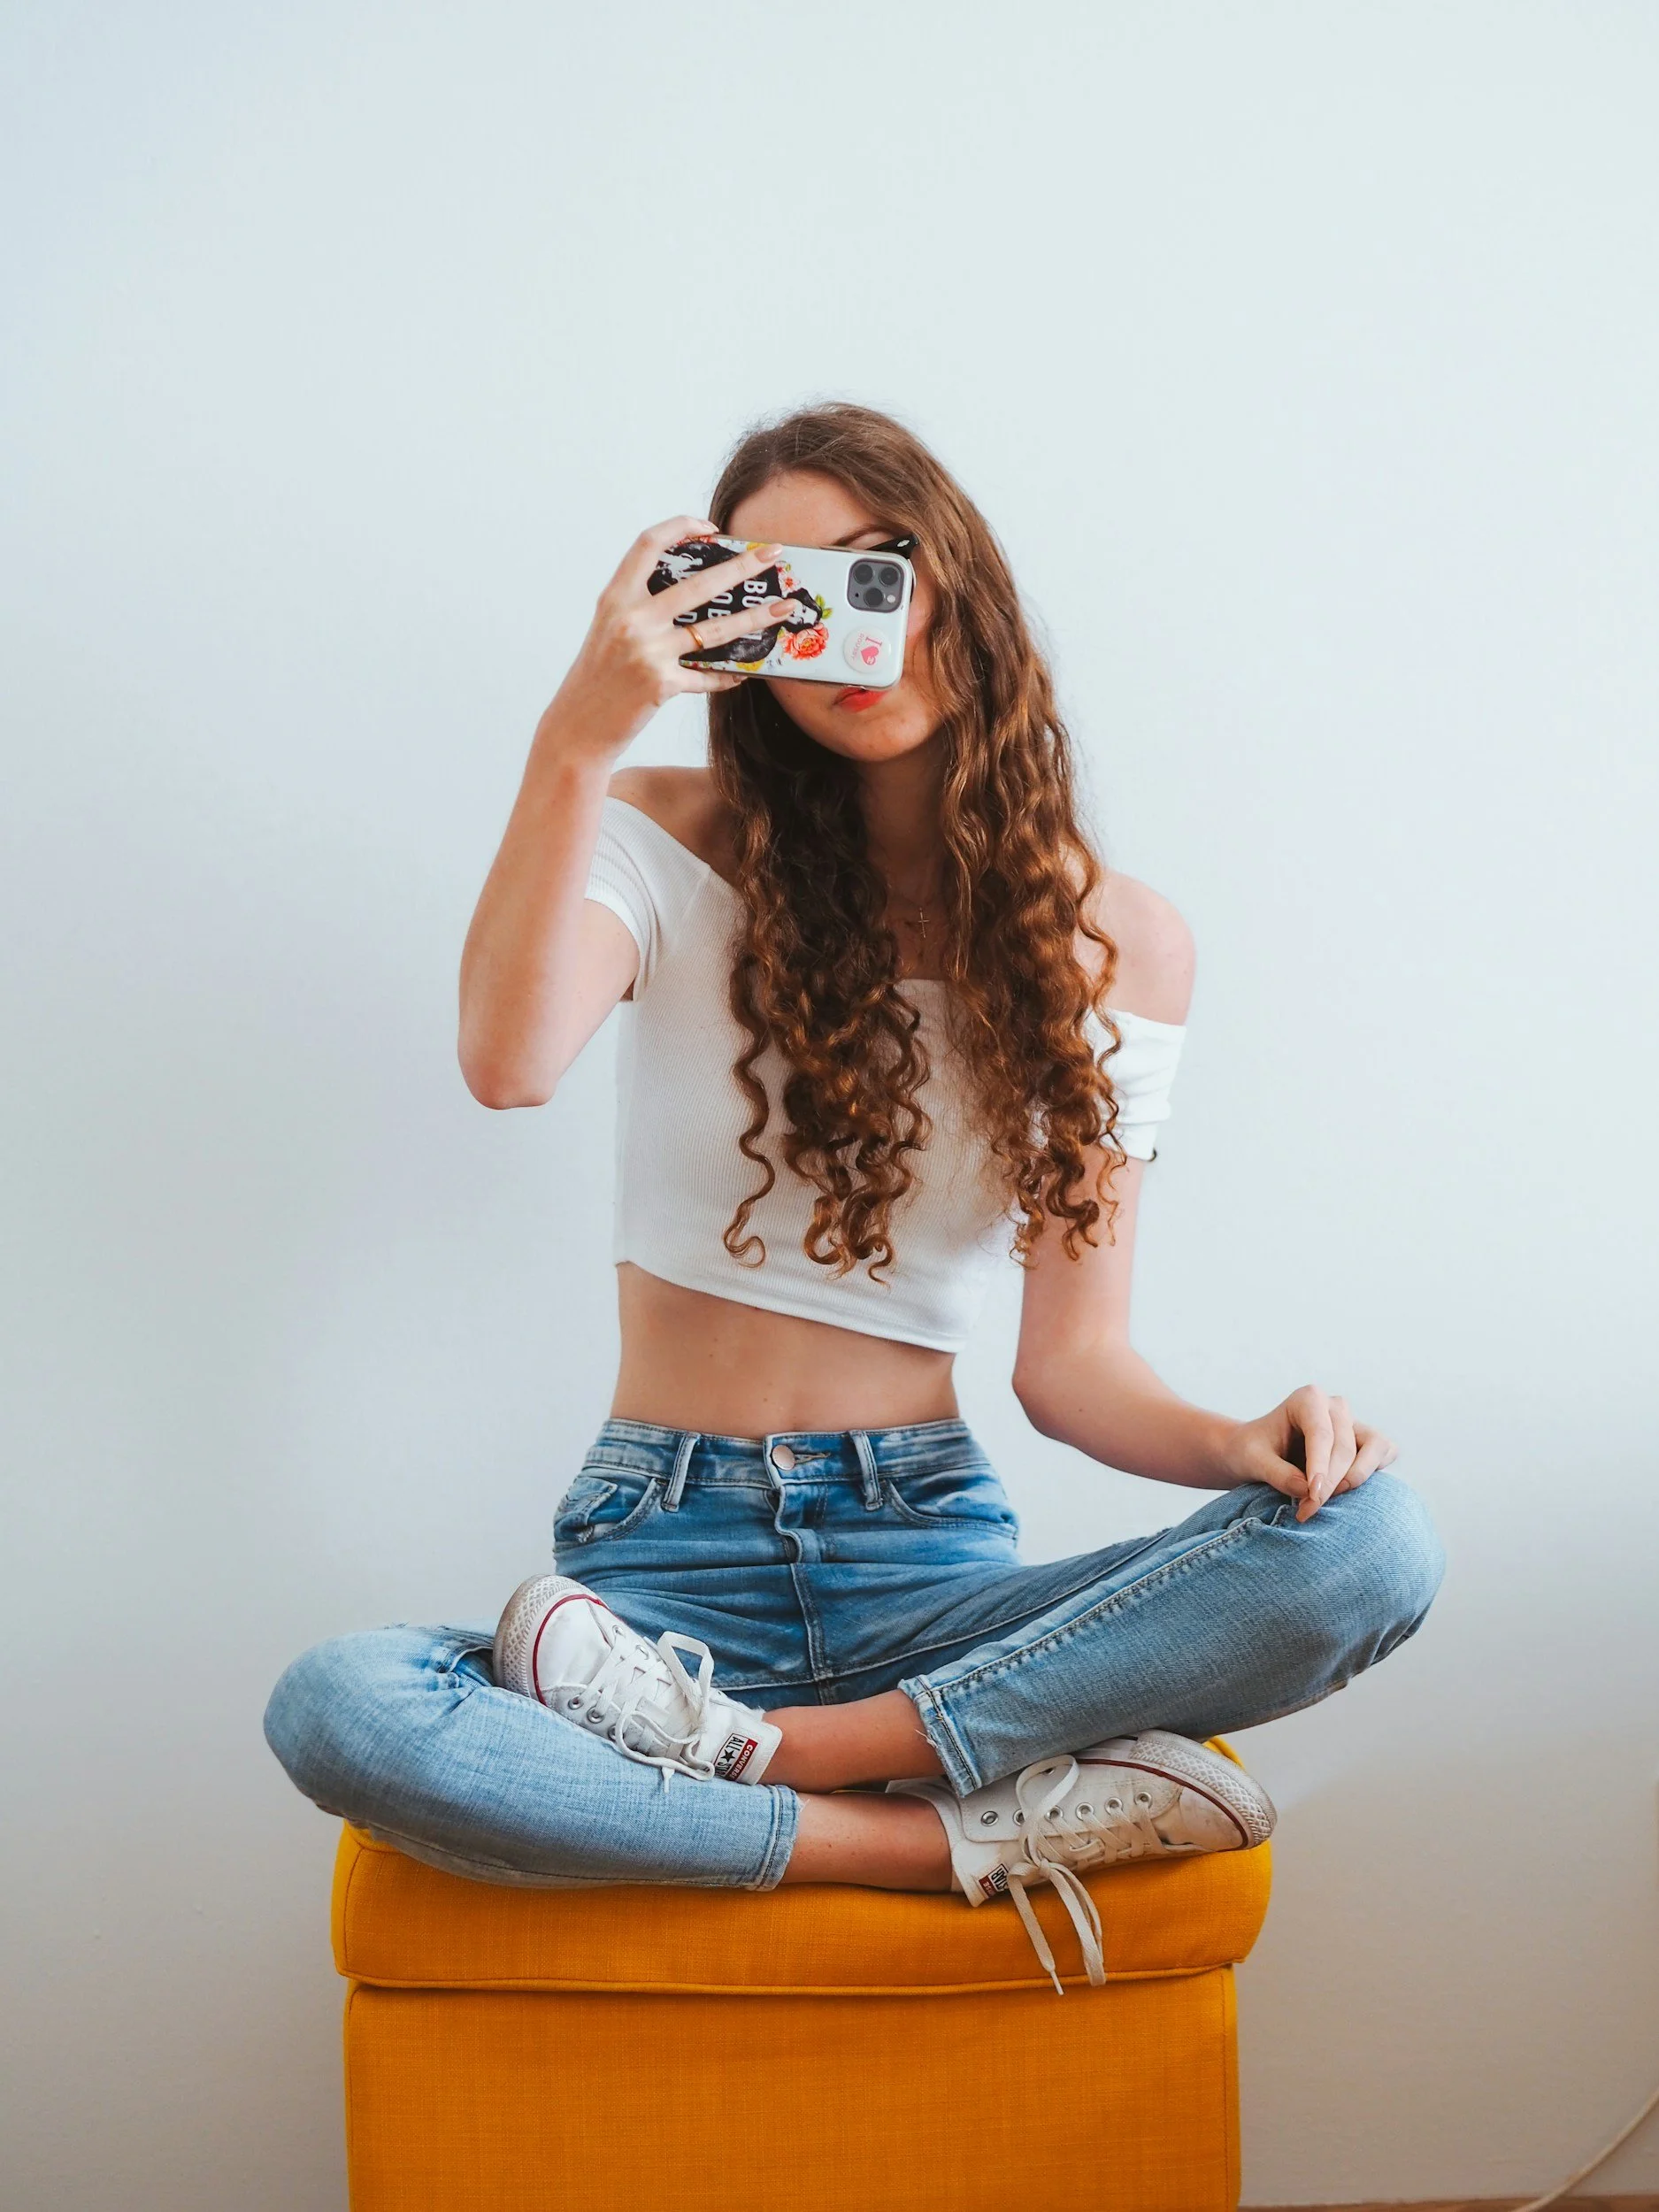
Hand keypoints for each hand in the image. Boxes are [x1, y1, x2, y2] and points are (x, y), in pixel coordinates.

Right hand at [544, 517, 792, 755]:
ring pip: (717, 629)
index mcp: (615, 598)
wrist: (577, 726)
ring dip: (756, 618)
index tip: (711, 526)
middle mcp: (632, 619)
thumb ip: (639, 606)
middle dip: (743, 566)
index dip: (680, 526)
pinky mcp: (662, 684)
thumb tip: (691, 593)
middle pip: (699, 583)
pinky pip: (708, 675)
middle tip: (773, 554)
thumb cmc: (595, 678)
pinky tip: (745, 672)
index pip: (648, 544)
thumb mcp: (608, 630)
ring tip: (783, 608)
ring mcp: (648, 652)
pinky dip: (729, 674)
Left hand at [1219, 1385, 1396, 1519]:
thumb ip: (1278, 1474)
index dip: (1320, 1468)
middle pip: (1345, 1447)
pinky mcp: (1368, 1441)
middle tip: (1307, 1511)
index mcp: (1307, 1399)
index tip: (1313, 1497)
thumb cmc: (1253, 1451)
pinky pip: (1385, 1454)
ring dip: (1355, 1478)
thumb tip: (1309, 1490)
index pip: (1321, 1434)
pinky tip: (1344, 1490)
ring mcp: (1354, 1422)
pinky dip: (1371, 1474)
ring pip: (1374, 1448)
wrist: (1257, 1452)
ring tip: (1325, 1498)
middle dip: (1330, 1483)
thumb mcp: (1253, 1461)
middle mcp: (1335, 1406)